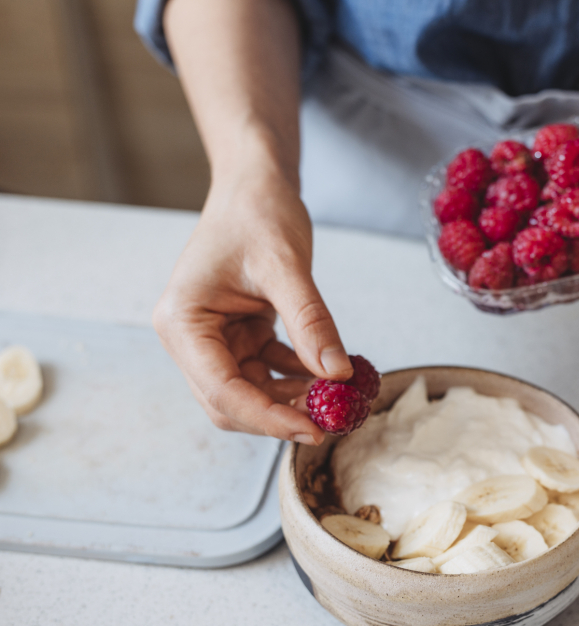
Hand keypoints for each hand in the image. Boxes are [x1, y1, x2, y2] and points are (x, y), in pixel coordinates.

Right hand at [152, 167, 349, 444]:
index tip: (313, 429)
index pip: (221, 390)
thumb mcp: (286, 266)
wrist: (255, 186)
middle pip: (232, 402)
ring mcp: (214, 339)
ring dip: (294, 399)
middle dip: (281, 415)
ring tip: (339, 397)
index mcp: (182, 322)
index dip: (267, 417)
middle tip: (333, 420)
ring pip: (253, 392)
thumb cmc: (258, 213)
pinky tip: (330, 372)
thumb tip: (337, 374)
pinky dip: (298, 377)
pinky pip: (268, 371)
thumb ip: (310, 322)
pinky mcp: (240, 335)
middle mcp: (190, 338)